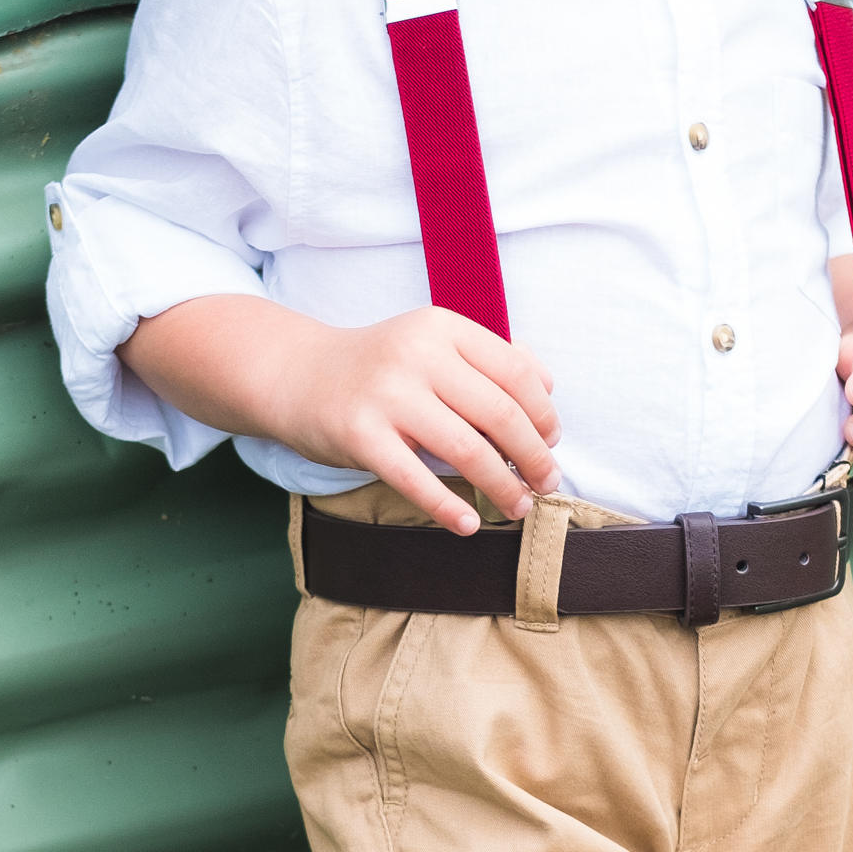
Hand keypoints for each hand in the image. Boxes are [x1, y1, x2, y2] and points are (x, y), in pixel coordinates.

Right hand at [287, 307, 562, 534]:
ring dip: (501, 486)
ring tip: (518, 506)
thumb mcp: (432, 344)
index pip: (515, 371)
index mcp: (442, 327)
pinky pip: (415, 478)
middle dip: (532, 456)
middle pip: (499, 412)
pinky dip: (449, 507)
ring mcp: (386, 394)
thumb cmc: (381, 366)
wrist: (300, 375)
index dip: (543, 412)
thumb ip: (488, 357)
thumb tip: (547, 386)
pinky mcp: (359, 434)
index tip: (552, 441)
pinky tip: (469, 523)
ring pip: (465, 449)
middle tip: (547, 483)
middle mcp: (416, 353)